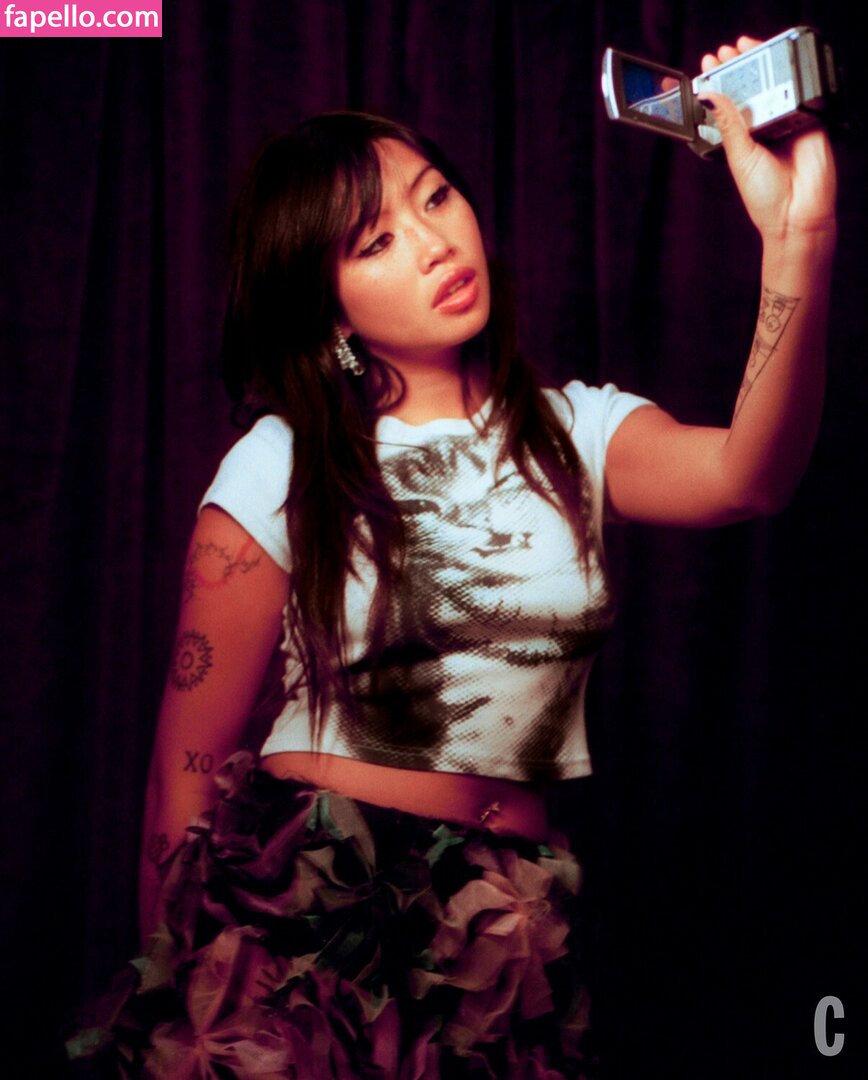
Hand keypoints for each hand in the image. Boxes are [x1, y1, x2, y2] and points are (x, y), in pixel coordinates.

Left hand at [700, 36, 836, 242]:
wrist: (796, 217)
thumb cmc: (765, 199)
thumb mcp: (740, 158)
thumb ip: (728, 124)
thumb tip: (710, 95)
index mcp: (744, 138)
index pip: (731, 103)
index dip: (721, 82)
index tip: (710, 64)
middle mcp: (765, 128)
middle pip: (753, 89)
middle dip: (740, 67)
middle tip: (727, 51)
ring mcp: (788, 122)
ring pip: (776, 86)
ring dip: (763, 66)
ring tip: (746, 49)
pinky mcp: (810, 120)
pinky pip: (802, 94)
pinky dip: (791, 79)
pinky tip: (777, 68)